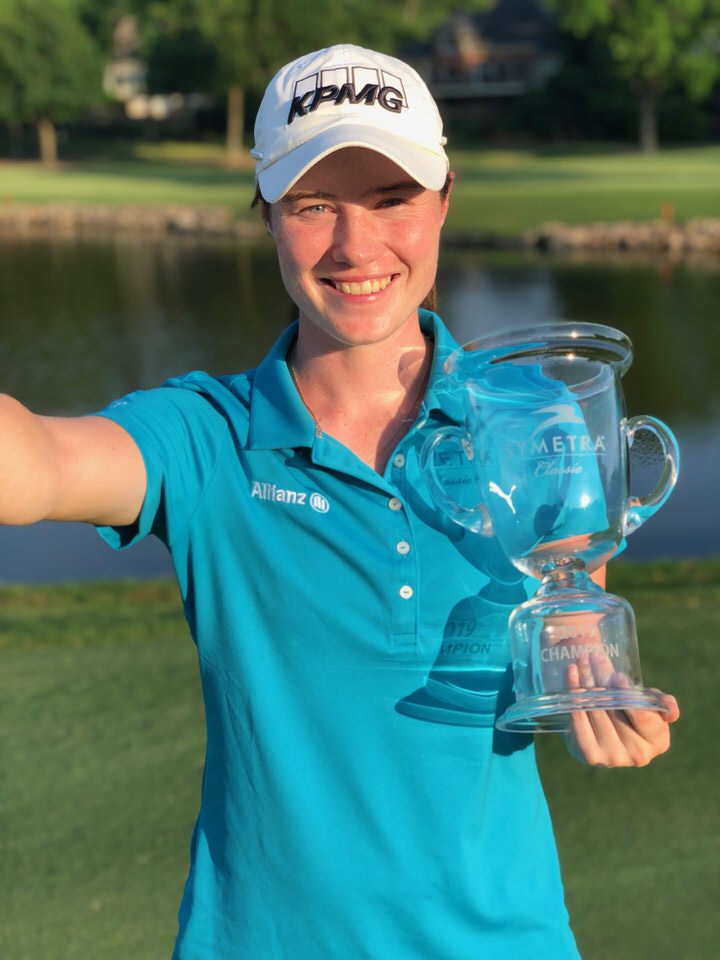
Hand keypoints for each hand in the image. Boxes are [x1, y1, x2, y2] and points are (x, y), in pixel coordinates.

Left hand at [563, 651, 679, 766]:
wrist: (608, 732)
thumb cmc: (634, 713)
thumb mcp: (652, 704)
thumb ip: (664, 703)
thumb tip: (669, 711)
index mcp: (659, 741)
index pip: (642, 715)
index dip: (628, 694)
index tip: (617, 675)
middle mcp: (638, 755)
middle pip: (615, 710)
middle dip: (603, 678)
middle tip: (594, 657)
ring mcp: (613, 758)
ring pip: (595, 711)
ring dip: (586, 681)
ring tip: (583, 660)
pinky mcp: (589, 754)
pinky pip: (578, 719)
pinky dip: (573, 694)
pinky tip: (572, 674)